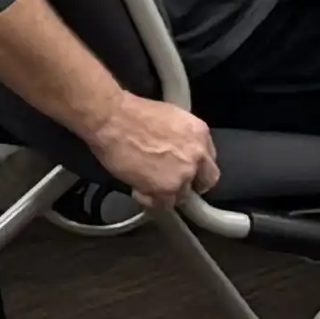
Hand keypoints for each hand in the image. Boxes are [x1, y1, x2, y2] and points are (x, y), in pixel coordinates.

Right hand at [84, 93, 218, 212]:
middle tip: (170, 183)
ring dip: (166, 192)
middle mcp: (197, 155)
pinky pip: (163, 205)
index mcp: (200, 133)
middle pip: (203, 182)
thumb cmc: (129, 113)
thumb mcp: (168, 117)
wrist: (110, 119)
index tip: (184, 170)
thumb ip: (180, 138)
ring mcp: (183, 174)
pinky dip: (150, 200)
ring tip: (147, 184)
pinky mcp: (165, 189)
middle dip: (188, 184)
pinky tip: (137, 188)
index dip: (195, 168)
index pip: (209, 161)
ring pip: (181, 196)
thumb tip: (175, 151)